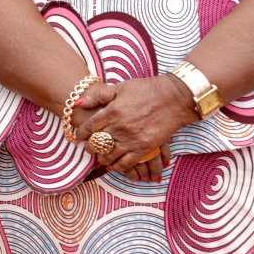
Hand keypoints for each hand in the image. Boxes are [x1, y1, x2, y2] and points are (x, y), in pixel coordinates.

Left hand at [69, 75, 197, 180]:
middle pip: (98, 142)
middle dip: (91, 147)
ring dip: (103, 158)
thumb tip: (79, 102)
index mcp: (112, 111)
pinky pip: (128, 162)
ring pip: (110, 155)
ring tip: (101, 158)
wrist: (174, 97)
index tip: (79, 136)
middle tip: (90, 148)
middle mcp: (120, 127)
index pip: (89, 127)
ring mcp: (132, 139)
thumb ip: (99, 95)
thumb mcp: (120, 87)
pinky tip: (115, 166)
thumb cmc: (147, 89)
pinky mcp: (145, 147)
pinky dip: (119, 166)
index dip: (82, 133)